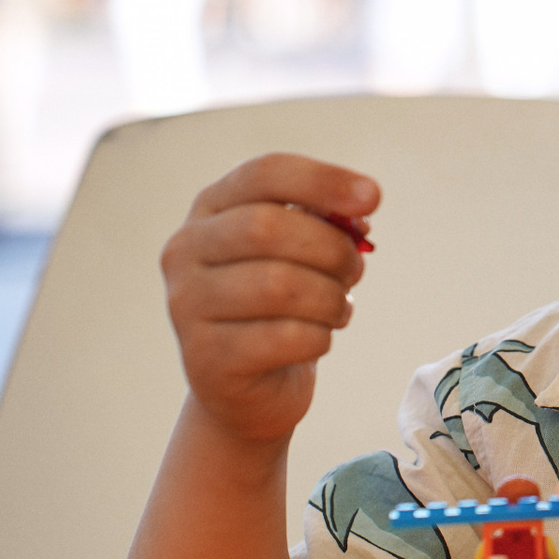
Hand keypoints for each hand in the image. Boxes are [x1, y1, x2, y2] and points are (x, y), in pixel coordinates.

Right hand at [160, 154, 379, 443]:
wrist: (251, 385)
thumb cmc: (284, 303)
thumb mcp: (303, 251)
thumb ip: (327, 221)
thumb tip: (360, 208)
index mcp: (211, 207)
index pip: (264, 173)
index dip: (323, 180)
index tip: (372, 198)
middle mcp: (185, 249)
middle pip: (268, 227)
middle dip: (332, 249)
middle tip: (354, 270)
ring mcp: (185, 304)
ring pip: (279, 285)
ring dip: (330, 298)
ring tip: (337, 308)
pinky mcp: (203, 357)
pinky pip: (282, 337)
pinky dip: (319, 337)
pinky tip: (318, 338)